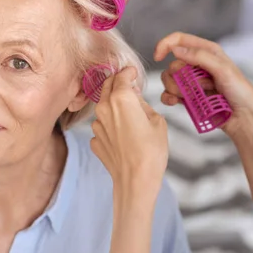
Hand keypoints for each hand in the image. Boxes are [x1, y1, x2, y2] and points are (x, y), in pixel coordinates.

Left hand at [90, 67, 167, 203]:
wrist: (135, 181)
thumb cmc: (151, 151)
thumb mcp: (158, 122)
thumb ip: (143, 105)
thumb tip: (136, 100)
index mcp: (121, 99)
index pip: (121, 76)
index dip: (128, 72)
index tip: (133, 72)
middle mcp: (104, 108)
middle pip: (107, 86)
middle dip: (117, 83)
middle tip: (129, 85)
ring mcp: (97, 125)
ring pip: (103, 107)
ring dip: (113, 106)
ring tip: (130, 115)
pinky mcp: (95, 140)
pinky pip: (102, 127)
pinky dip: (110, 126)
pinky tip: (123, 136)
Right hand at [154, 32, 252, 141]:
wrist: (245, 119)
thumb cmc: (241, 93)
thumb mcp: (224, 70)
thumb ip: (200, 57)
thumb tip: (176, 50)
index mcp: (207, 51)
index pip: (179, 40)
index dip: (165, 45)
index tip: (157, 57)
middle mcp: (198, 64)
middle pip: (172, 64)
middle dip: (175, 77)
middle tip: (190, 89)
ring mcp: (193, 82)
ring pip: (169, 80)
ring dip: (174, 89)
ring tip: (189, 98)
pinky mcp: (190, 97)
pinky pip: (170, 94)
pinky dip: (168, 98)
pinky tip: (174, 103)